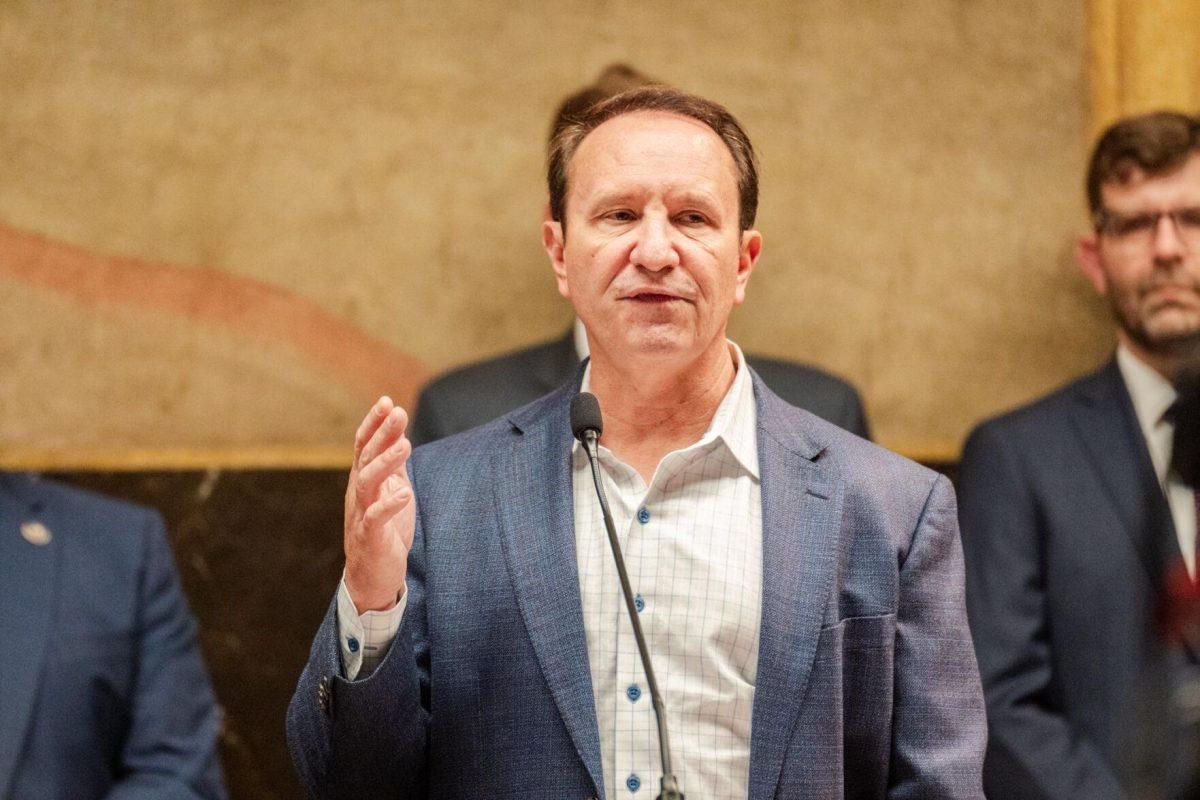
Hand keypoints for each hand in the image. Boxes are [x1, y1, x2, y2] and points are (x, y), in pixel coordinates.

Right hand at [343, 397, 415, 614]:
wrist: (372, 577)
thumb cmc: (384, 531)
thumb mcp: (391, 492)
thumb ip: (393, 467)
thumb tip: (400, 435)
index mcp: (363, 481)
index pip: (364, 446)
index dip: (373, 423)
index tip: (387, 401)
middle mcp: (358, 494)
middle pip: (366, 457)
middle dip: (382, 434)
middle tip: (399, 412)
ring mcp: (361, 515)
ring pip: (367, 483)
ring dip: (386, 463)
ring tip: (406, 446)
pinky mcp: (370, 537)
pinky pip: (376, 518)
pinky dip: (389, 504)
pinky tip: (405, 493)